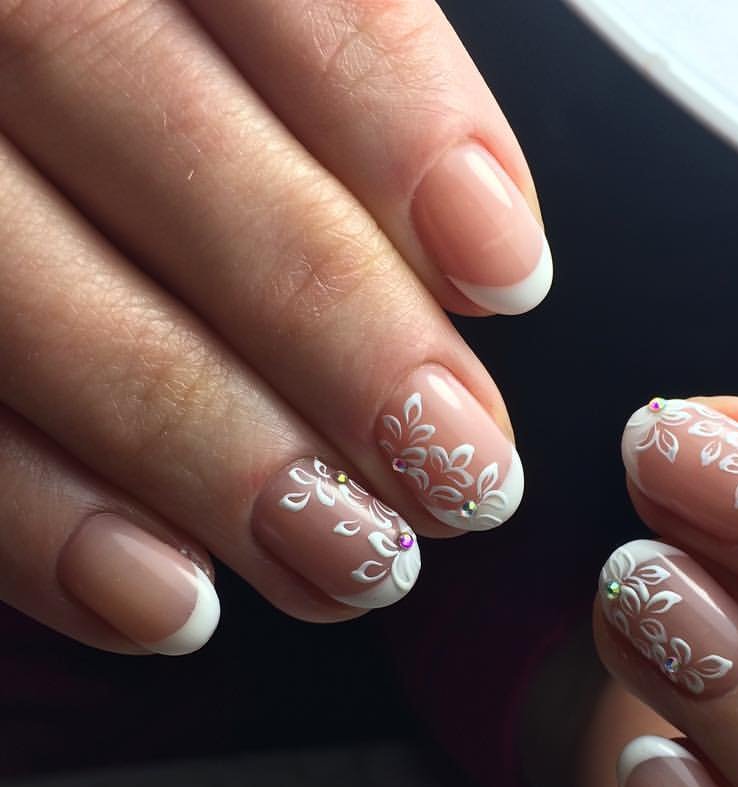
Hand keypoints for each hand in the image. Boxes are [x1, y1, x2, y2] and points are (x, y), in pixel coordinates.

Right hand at [0, 0, 547, 653]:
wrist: (10, 97)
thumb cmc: (162, 83)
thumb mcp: (251, 45)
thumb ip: (344, 98)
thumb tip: (472, 263)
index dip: (398, 127)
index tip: (507, 274)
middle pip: (145, 124)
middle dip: (330, 324)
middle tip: (460, 472)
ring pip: (17, 284)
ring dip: (205, 450)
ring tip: (351, 558)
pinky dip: (37, 523)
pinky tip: (167, 600)